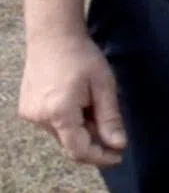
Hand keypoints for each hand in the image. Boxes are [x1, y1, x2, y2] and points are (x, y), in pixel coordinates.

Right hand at [19, 33, 126, 167]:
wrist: (53, 35)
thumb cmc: (82, 56)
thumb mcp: (103, 84)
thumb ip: (109, 117)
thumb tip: (118, 144)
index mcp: (59, 113)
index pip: (79, 150)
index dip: (100, 157)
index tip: (118, 156)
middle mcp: (40, 119)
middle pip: (70, 142)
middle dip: (93, 138)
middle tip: (110, 121)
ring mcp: (30, 115)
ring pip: (61, 133)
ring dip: (80, 127)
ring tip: (92, 100)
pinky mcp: (27, 109)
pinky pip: (51, 123)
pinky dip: (67, 119)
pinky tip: (77, 98)